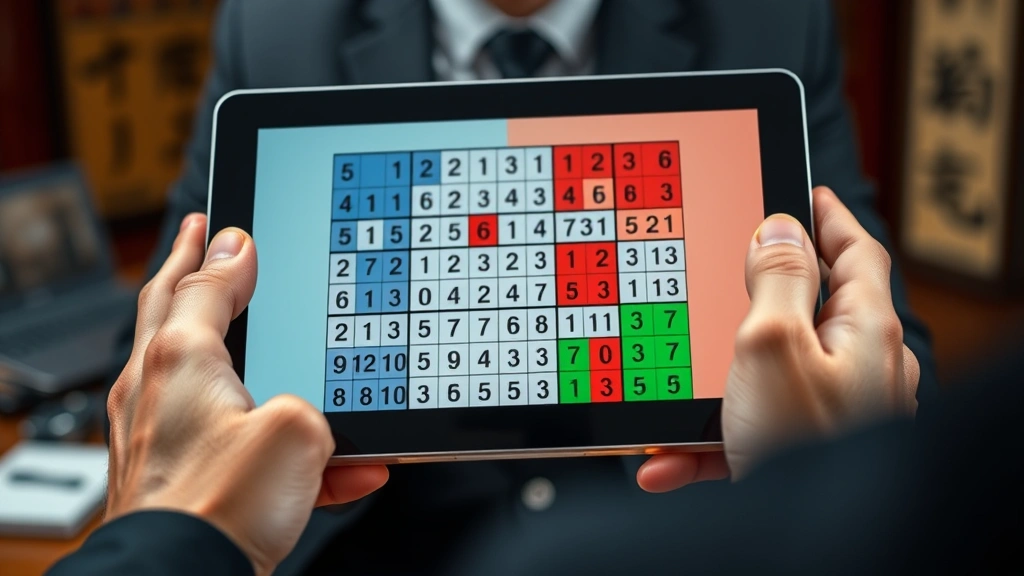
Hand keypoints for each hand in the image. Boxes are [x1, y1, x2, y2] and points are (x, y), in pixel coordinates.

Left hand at [105, 214, 387, 575]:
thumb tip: (294, 399)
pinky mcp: (168, 478)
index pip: (199, 284)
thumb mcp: (295, 431)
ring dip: (222, 344)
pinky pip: (221, 440)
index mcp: (180, 361)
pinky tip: (335, 466)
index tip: (232, 230)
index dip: (224, 254)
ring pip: (189, 371)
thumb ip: (305, 395)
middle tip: (197, 242)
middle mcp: (156, 391)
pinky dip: (264, 437)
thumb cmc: (221, 509)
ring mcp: (155, 435)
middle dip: (187, 271)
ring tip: (243, 325)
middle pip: (168, 312)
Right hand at [637, 187, 918, 490]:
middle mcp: (856, 368)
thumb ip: (779, 279)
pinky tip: (666, 460)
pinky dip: (704, 440)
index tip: (803, 192)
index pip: (854, 252)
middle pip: (808, 309)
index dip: (827, 216)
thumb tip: (780, 227)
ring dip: (714, 380)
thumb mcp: (774, 344)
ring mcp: (830, 412)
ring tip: (677, 383)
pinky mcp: (799, 451)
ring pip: (765, 373)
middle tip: (726, 273)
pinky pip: (746, 431)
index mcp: (863, 331)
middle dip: (758, 294)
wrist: (810, 545)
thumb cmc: (804, 445)